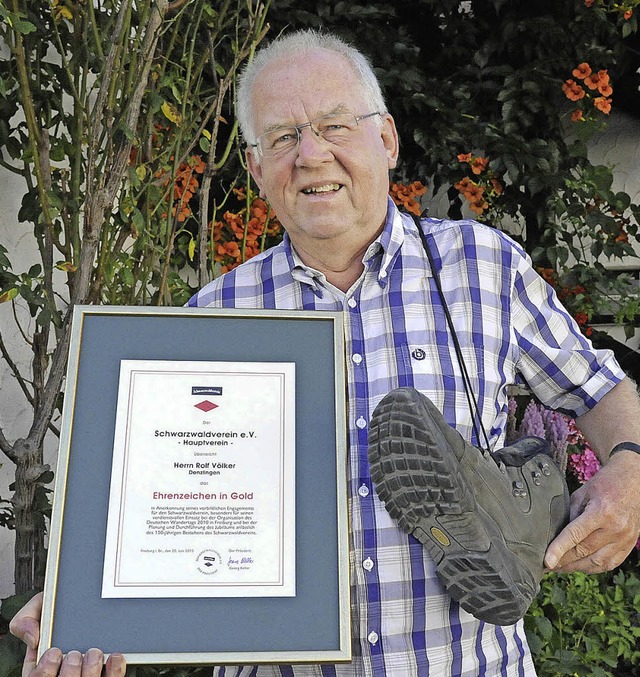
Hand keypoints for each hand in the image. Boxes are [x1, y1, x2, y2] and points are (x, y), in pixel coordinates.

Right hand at [9, 592, 125, 676]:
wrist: (87, 602)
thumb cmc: (61, 611)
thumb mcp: (40, 608)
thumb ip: (27, 618)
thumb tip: (32, 638)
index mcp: (42, 665)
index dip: (44, 671)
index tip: (54, 652)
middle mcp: (63, 674)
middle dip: (69, 673)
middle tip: (74, 655)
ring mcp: (85, 675)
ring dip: (90, 672)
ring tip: (94, 653)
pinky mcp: (106, 673)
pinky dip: (114, 670)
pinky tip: (115, 656)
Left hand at [544, 451, 639, 572]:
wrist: (632, 484)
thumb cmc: (604, 485)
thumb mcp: (581, 494)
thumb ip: (570, 515)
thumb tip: (555, 536)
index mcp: (601, 512)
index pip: (575, 535)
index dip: (559, 550)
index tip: (546, 561)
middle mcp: (615, 528)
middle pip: (584, 552)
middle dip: (563, 561)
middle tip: (547, 565)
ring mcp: (624, 539)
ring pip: (597, 563)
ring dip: (576, 567)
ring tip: (560, 567)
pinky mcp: (629, 545)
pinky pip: (610, 564)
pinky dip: (593, 568)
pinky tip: (580, 566)